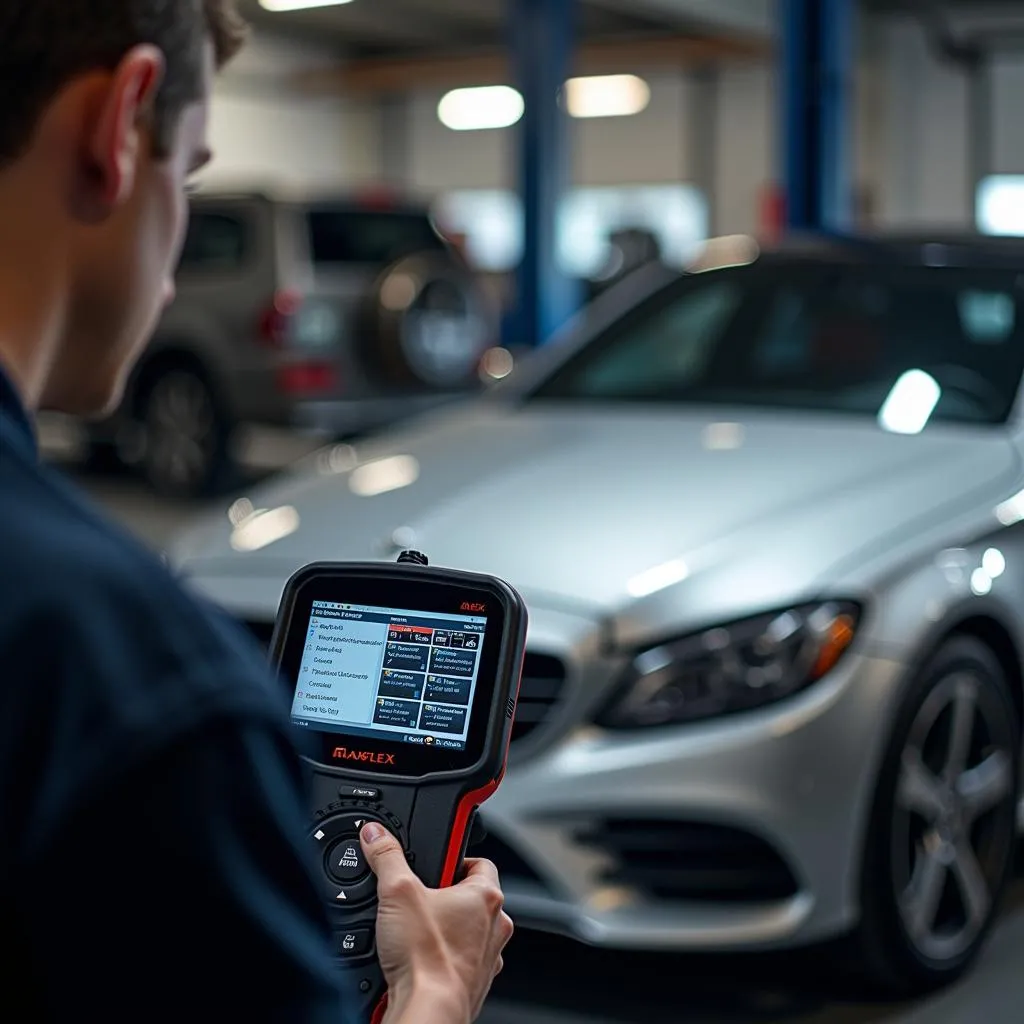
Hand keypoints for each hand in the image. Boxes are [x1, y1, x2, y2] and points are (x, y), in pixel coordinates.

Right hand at [360, 821, 512, 1023]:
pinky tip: (418, 958)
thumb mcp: (397, 891)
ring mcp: (487, 957)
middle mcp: (495, 926)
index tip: (436, 860)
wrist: (428, 1010)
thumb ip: (386, 856)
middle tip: (418, 898)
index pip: (479, 860)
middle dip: (444, 894)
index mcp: (486, 896)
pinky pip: (459, 960)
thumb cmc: (425, 958)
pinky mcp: (474, 983)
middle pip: (470, 896)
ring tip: (415, 930)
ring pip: (466, 930)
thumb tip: (376, 835)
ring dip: (444, 928)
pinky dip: (441, 956)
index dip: (456, 856)